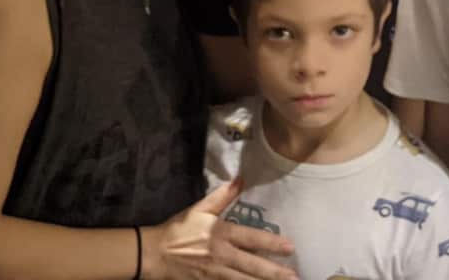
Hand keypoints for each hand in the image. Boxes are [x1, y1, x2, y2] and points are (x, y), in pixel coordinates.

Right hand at [144, 180, 296, 279]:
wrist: (154, 253)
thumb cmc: (179, 229)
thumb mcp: (199, 208)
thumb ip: (222, 196)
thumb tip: (241, 178)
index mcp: (221, 233)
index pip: (251, 238)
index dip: (271, 244)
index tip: (290, 247)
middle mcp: (221, 255)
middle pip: (252, 265)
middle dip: (274, 272)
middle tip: (294, 277)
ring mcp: (214, 274)